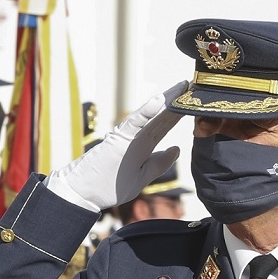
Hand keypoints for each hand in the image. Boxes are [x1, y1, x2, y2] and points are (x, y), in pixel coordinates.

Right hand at [46, 80, 187, 211]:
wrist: (81, 194)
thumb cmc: (107, 186)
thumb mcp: (140, 178)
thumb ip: (158, 164)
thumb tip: (177, 149)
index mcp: (142, 146)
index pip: (165, 126)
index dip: (179, 113)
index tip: (195, 100)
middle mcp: (136, 139)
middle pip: (161, 117)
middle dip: (178, 102)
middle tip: (192, 84)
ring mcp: (127, 138)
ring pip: (151, 117)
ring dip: (167, 102)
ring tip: (182, 87)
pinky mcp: (117, 140)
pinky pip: (134, 124)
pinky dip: (146, 112)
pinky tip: (159, 100)